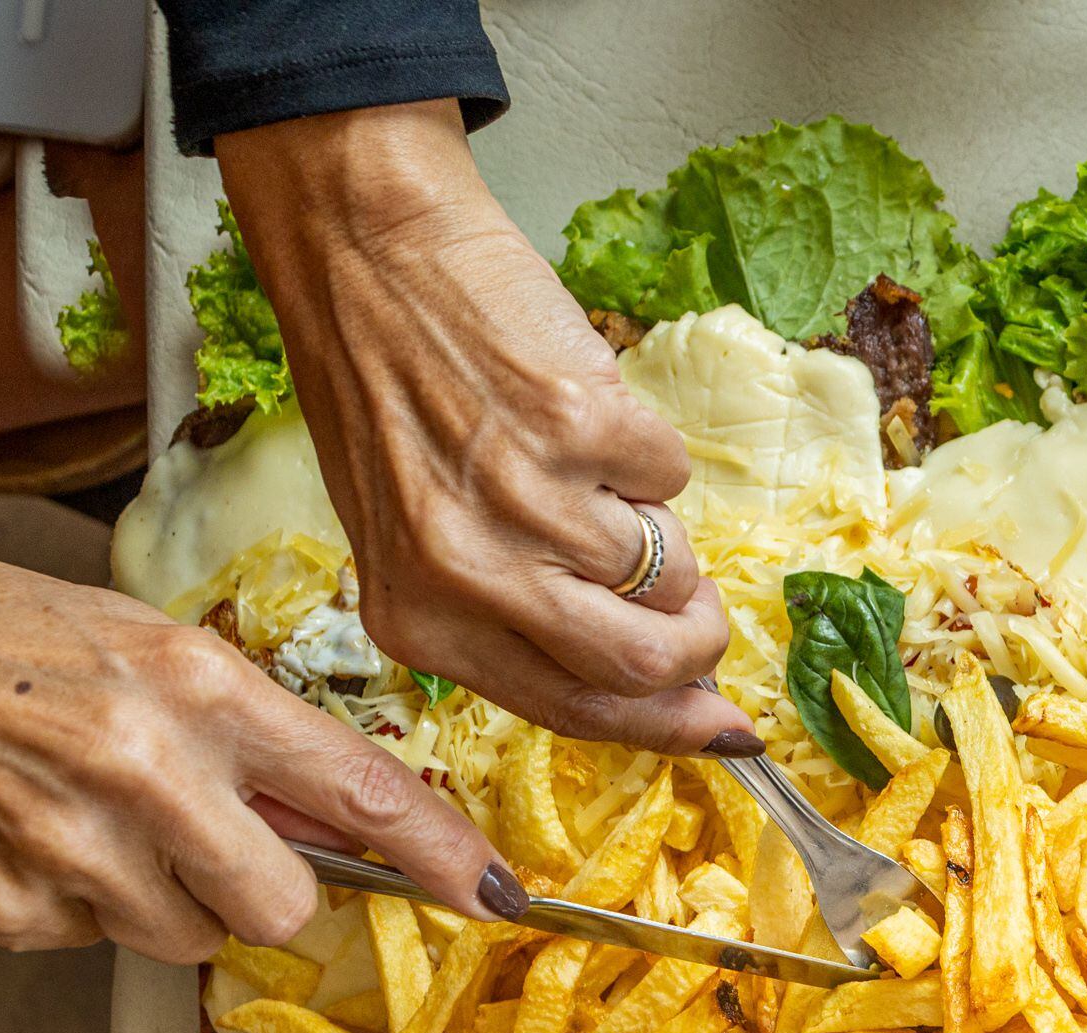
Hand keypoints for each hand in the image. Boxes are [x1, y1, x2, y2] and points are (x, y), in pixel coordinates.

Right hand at [0, 557, 521, 961]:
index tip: (490, 890)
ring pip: (184, 937)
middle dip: (260, 888)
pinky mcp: (3, 907)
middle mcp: (143, 772)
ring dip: (163, 897)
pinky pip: (87, 940)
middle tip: (206, 837)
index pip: (357, 788)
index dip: (439, 851)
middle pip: (278, 905)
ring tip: (94, 817)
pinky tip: (27, 830)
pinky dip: (74, 900)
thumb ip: (247, 731)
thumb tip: (340, 818)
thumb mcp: (145, 645)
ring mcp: (69, 849)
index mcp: (193, 688)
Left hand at [215, 104, 753, 753]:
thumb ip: (513, 612)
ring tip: (603, 482)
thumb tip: (656, 673)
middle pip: (638, 663)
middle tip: (704, 615)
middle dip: (697, 647)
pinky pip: (671, 476)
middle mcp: (467, 572)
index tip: (724, 729)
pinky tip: (587, 418)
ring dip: (662, 532)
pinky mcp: (578, 424)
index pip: (571, 710)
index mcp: (419, 618)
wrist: (363, 249)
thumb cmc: (382, 389)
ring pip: (667, 569)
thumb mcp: (415, 534)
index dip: (665, 727)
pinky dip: (649, 451)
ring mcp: (525, 497)